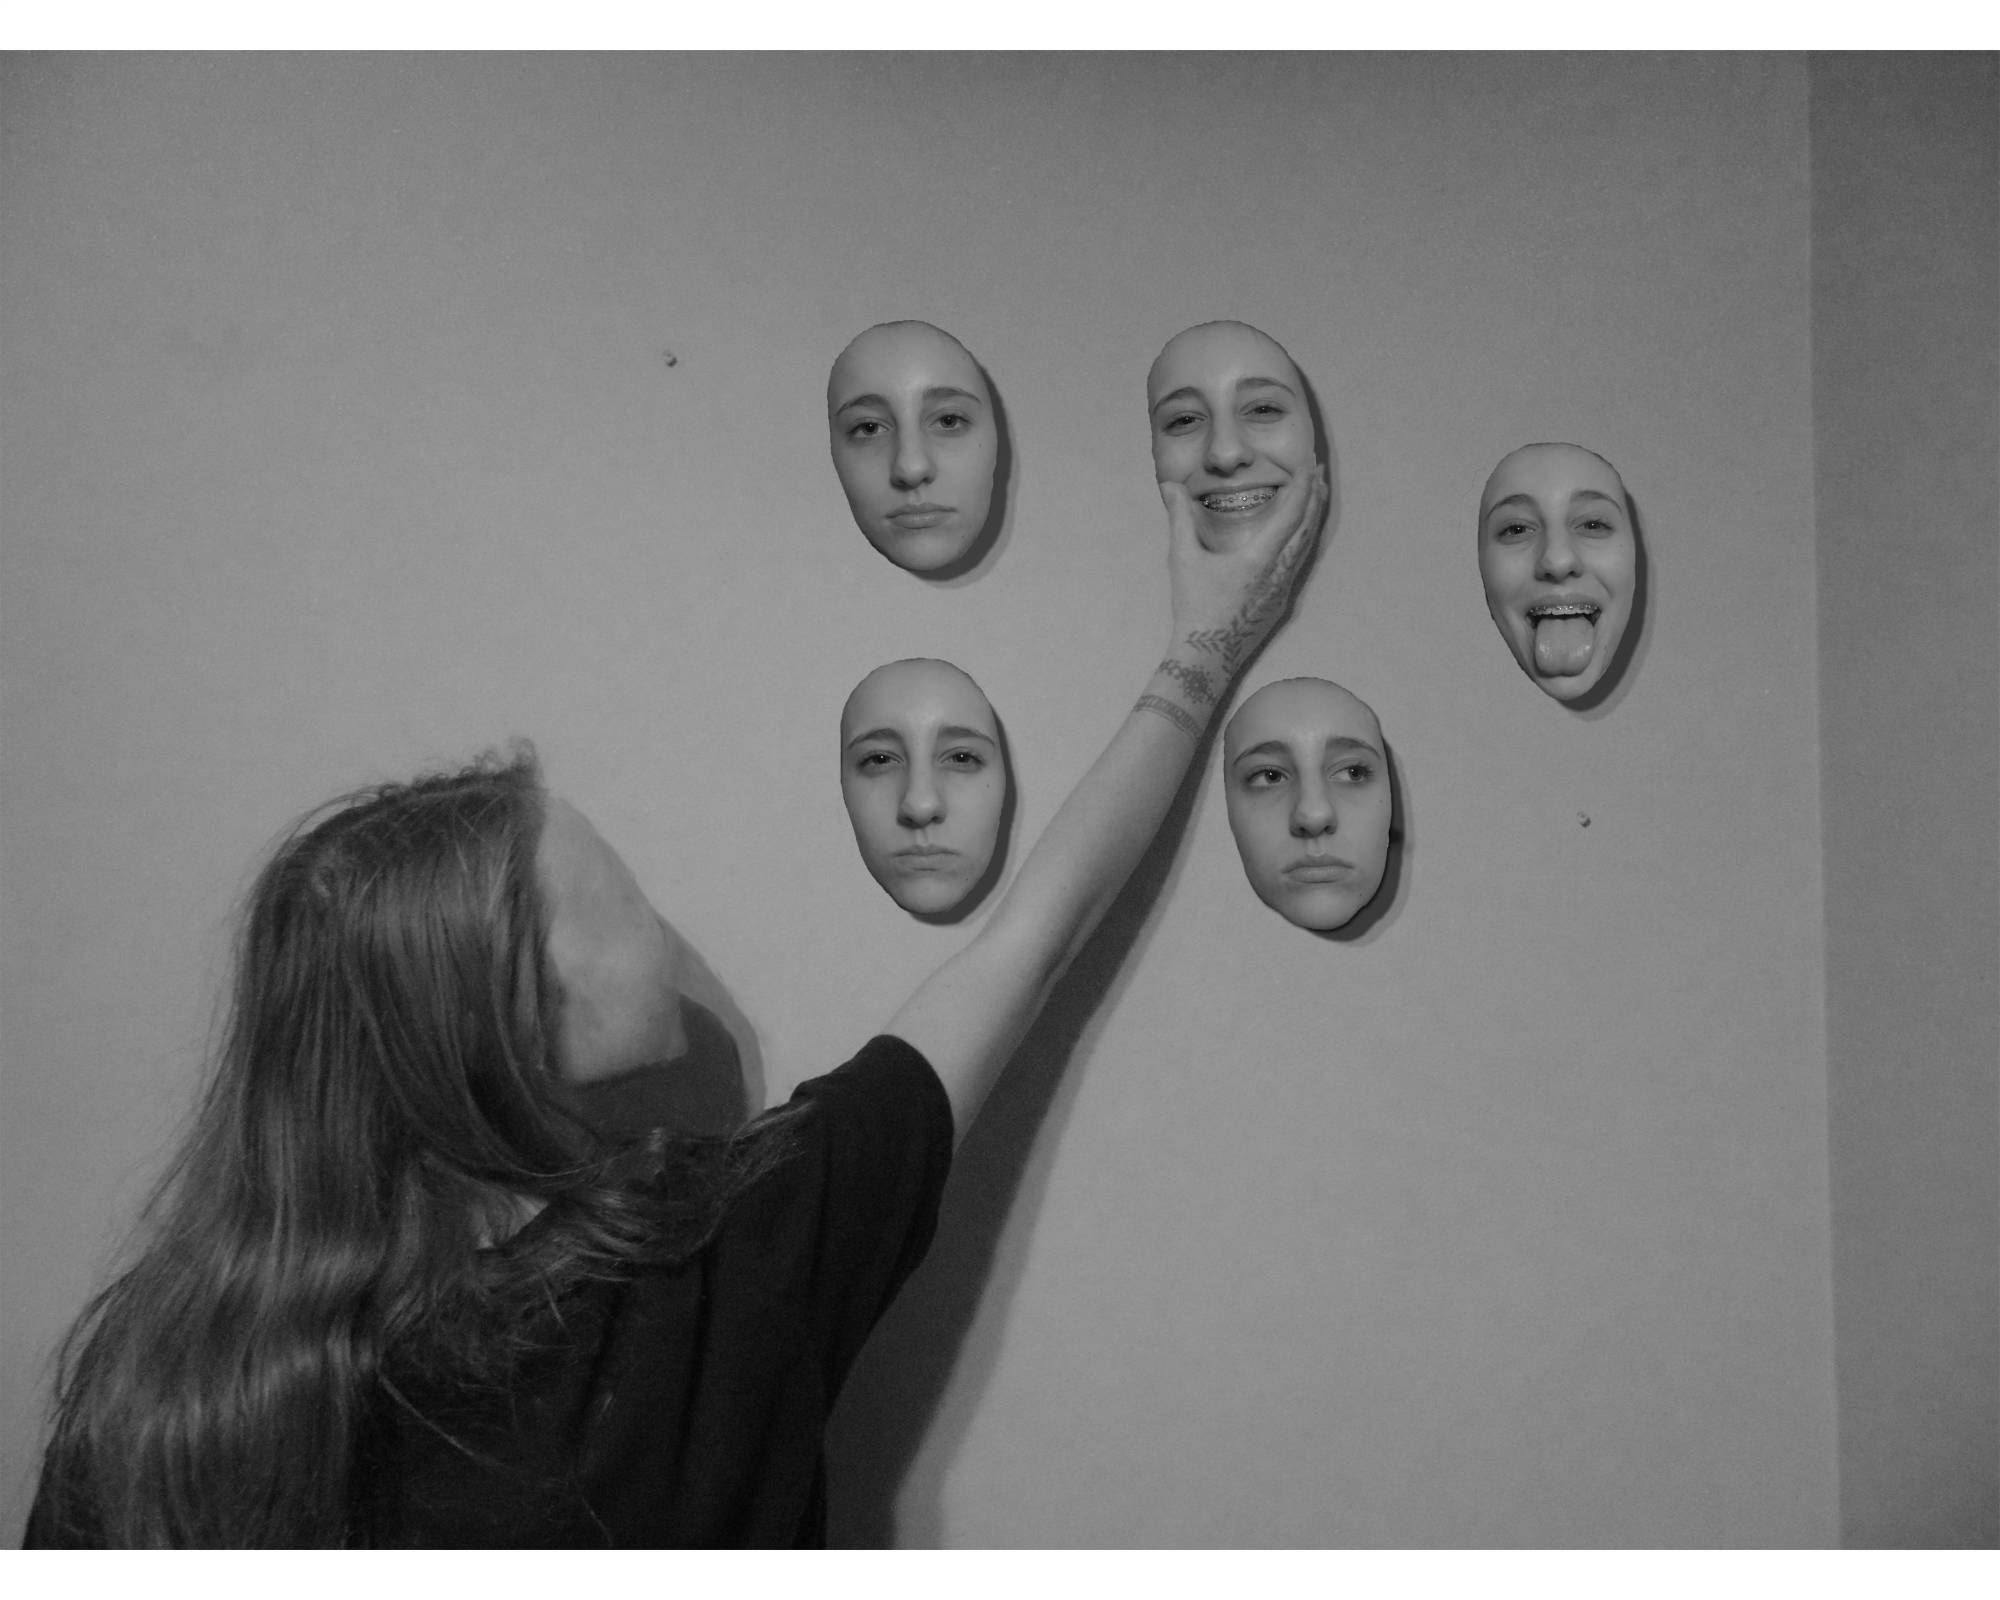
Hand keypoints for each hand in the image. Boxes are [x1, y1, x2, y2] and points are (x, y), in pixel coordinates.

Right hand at [1163, 466, 1326, 675]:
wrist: (1206, 656)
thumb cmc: (1194, 608)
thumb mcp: (1183, 559)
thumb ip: (1180, 518)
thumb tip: (1169, 486)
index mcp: (1259, 558)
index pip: (1291, 514)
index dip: (1303, 487)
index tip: (1310, 465)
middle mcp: (1279, 572)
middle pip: (1307, 528)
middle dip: (1315, 497)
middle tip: (1320, 472)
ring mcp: (1283, 589)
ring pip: (1306, 547)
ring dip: (1312, 519)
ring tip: (1317, 497)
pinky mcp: (1280, 603)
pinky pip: (1299, 564)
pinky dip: (1304, 541)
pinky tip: (1300, 537)